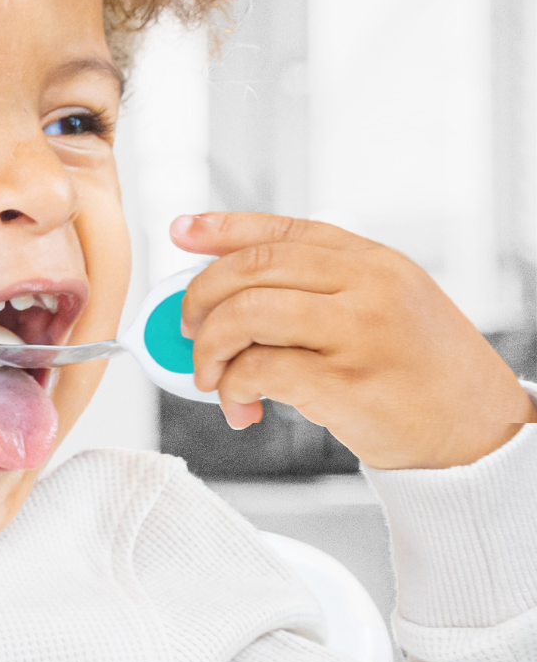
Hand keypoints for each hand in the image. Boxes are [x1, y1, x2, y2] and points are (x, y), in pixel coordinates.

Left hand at [171, 212, 536, 469]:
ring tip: (210, 377)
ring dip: (210, 348)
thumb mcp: (384, 305)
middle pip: (252, 268)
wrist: (480, 434)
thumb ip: (319, 288)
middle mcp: (365, 286)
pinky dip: (233, 389)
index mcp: (370, 261)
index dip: (222, 228)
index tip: (180, 230)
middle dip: (201, 296)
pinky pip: (260, 370)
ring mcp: (358, 333)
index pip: (282, 230)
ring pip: (247, 314)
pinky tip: (240, 408)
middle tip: (189, 329)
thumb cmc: (423, 371)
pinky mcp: (347, 384)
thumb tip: (232, 288)